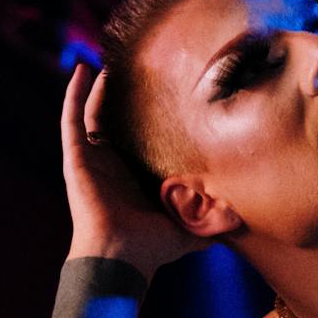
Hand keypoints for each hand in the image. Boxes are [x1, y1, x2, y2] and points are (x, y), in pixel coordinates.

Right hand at [60, 63, 211, 279]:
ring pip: (94, 113)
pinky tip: (81, 69)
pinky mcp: (77, 159)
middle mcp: (112, 166)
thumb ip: (213, 221)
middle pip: (117, 120)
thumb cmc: (152, 249)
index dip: (151, 117)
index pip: (143, 139)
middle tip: (140, 65)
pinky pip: (72, 120)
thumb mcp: (191, 230)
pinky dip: (74, 95)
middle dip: (125, 94)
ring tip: (112, 60)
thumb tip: (244, 221)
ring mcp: (92, 160)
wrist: (121, 258)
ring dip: (101, 87)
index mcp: (135, 178)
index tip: (169, 90)